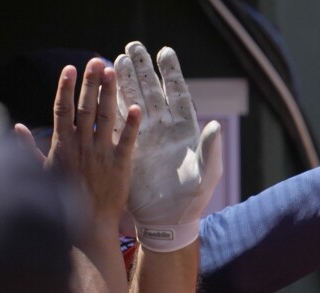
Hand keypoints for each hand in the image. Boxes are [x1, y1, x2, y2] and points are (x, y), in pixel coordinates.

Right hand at [16, 58, 140, 241]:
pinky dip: (131, 125)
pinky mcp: (120, 167)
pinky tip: (135, 108)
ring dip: (109, 94)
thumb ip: (29, 149)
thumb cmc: (62, 202)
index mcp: (62, 145)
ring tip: (113, 73)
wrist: (85, 230)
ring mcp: (101, 155)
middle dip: (90, 83)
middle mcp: (81, 146)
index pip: (62, 109)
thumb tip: (16, 128)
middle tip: (96, 61)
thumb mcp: (41, 173)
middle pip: (85, 107)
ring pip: (105, 118)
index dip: (66, 87)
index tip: (70, 68)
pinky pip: (126, 142)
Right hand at [115, 41, 221, 251]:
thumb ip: (210, 149)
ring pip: (132, 102)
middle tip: (133, 46)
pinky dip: (112, 105)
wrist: (169, 220)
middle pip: (152, 91)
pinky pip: (117, 122)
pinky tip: (103, 89)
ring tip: (114, 59)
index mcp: (184, 130)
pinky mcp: (128, 148)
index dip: (171, 73)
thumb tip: (216, 126)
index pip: (178, 95)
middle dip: (143, 69)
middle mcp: (164, 129)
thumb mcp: (206, 174)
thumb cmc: (193, 199)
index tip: (164, 51)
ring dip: (125, 81)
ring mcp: (145, 137)